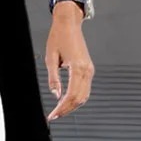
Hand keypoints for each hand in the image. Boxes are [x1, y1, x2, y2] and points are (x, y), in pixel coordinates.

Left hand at [44, 3, 93, 122]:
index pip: (71, 95)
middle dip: (67, 110)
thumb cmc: (58, 37)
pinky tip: (66, 101)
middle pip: (80, 98)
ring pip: (84, 95)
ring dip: (73, 105)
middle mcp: (87, 70)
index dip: (62, 108)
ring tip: (59, 111)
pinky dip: (77, 97)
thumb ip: (53, 79)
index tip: (53, 115)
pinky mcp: (88, 69)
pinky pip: (85, 88)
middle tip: (54, 116)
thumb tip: (56, 95)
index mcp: (78, 67)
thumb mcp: (50, 58)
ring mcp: (90, 70)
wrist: (68, 24)